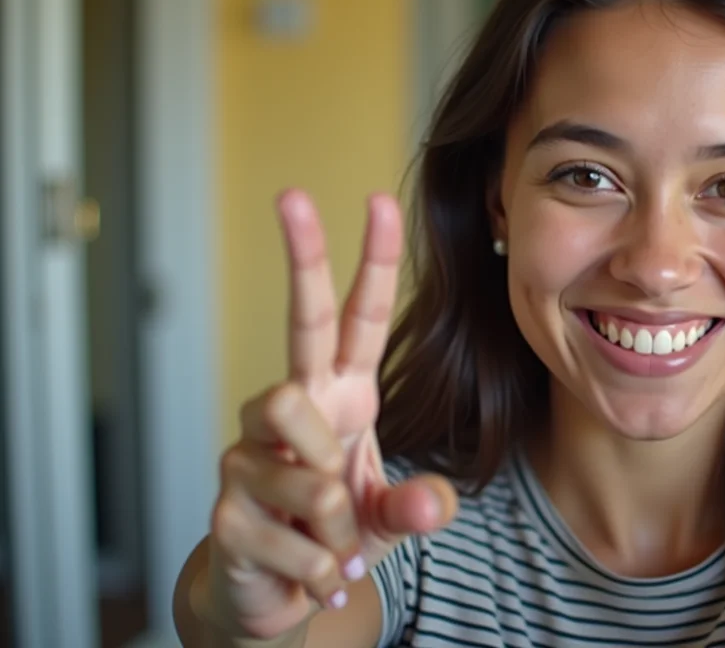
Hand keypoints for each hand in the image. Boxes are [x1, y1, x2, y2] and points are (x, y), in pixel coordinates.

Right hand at [200, 190, 457, 639]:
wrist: (278, 596)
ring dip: (335, 520)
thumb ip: (419, 507)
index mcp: (341, 394)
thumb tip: (434, 503)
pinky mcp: (225, 507)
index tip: (378, 200)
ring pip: (307, 459)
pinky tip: (311, 575)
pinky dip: (316, 569)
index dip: (370, 262)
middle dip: (301, 256)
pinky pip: (290, 534)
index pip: (357, 317)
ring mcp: (250, 451)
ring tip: (334, 548)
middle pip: (298, 322)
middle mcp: (292, 408)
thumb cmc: (336, 534)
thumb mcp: (391, 519)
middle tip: (291, 194)